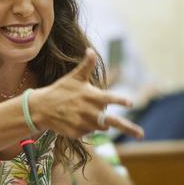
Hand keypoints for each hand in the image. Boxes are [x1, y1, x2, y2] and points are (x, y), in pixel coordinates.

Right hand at [29, 48, 143, 138]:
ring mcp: (84, 124)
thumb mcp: (74, 77)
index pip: (110, 98)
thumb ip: (87, 65)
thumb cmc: (61, 90)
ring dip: (97, 122)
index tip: (130, 104)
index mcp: (92, 96)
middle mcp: (90, 111)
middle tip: (141, 134)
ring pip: (100, 126)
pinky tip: (74, 119)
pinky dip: (85, 127)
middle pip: (113, 122)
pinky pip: (88, 132)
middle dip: (128, 128)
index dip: (120, 101)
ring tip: (83, 112)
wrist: (42, 108)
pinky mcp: (77, 133)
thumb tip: (90, 50)